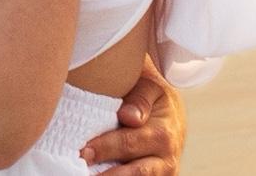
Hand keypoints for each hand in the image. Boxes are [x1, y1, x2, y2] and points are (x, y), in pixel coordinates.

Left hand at [79, 55, 184, 175]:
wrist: (173, 114)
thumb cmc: (153, 96)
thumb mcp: (150, 88)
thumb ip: (140, 99)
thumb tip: (128, 116)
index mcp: (162, 134)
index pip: (129, 143)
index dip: (104, 148)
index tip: (84, 150)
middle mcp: (165, 160)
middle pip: (133, 171)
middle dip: (106, 172)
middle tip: (81, 165)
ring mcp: (162, 175)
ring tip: (88, 175)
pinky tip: (100, 174)